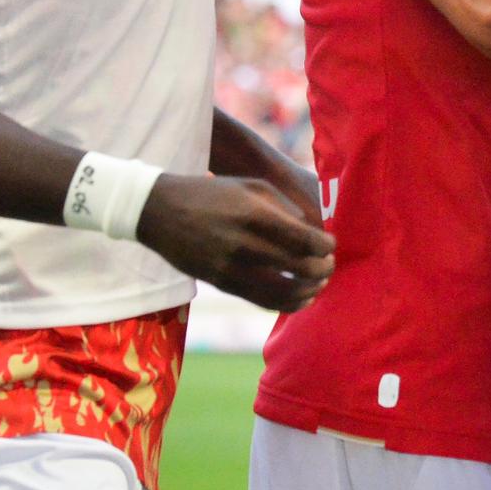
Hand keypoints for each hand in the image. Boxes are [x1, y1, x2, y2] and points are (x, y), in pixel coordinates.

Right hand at [138, 174, 335, 312]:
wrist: (160, 211)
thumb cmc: (212, 192)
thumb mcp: (251, 186)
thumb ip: (285, 207)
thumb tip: (314, 231)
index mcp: (254, 214)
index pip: (303, 239)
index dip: (324, 247)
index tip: (330, 245)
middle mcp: (243, 243)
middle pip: (298, 267)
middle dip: (322, 269)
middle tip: (329, 265)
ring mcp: (230, 267)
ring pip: (282, 292)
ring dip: (308, 291)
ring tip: (319, 284)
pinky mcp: (221, 284)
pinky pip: (261, 301)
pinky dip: (287, 303)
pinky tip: (301, 299)